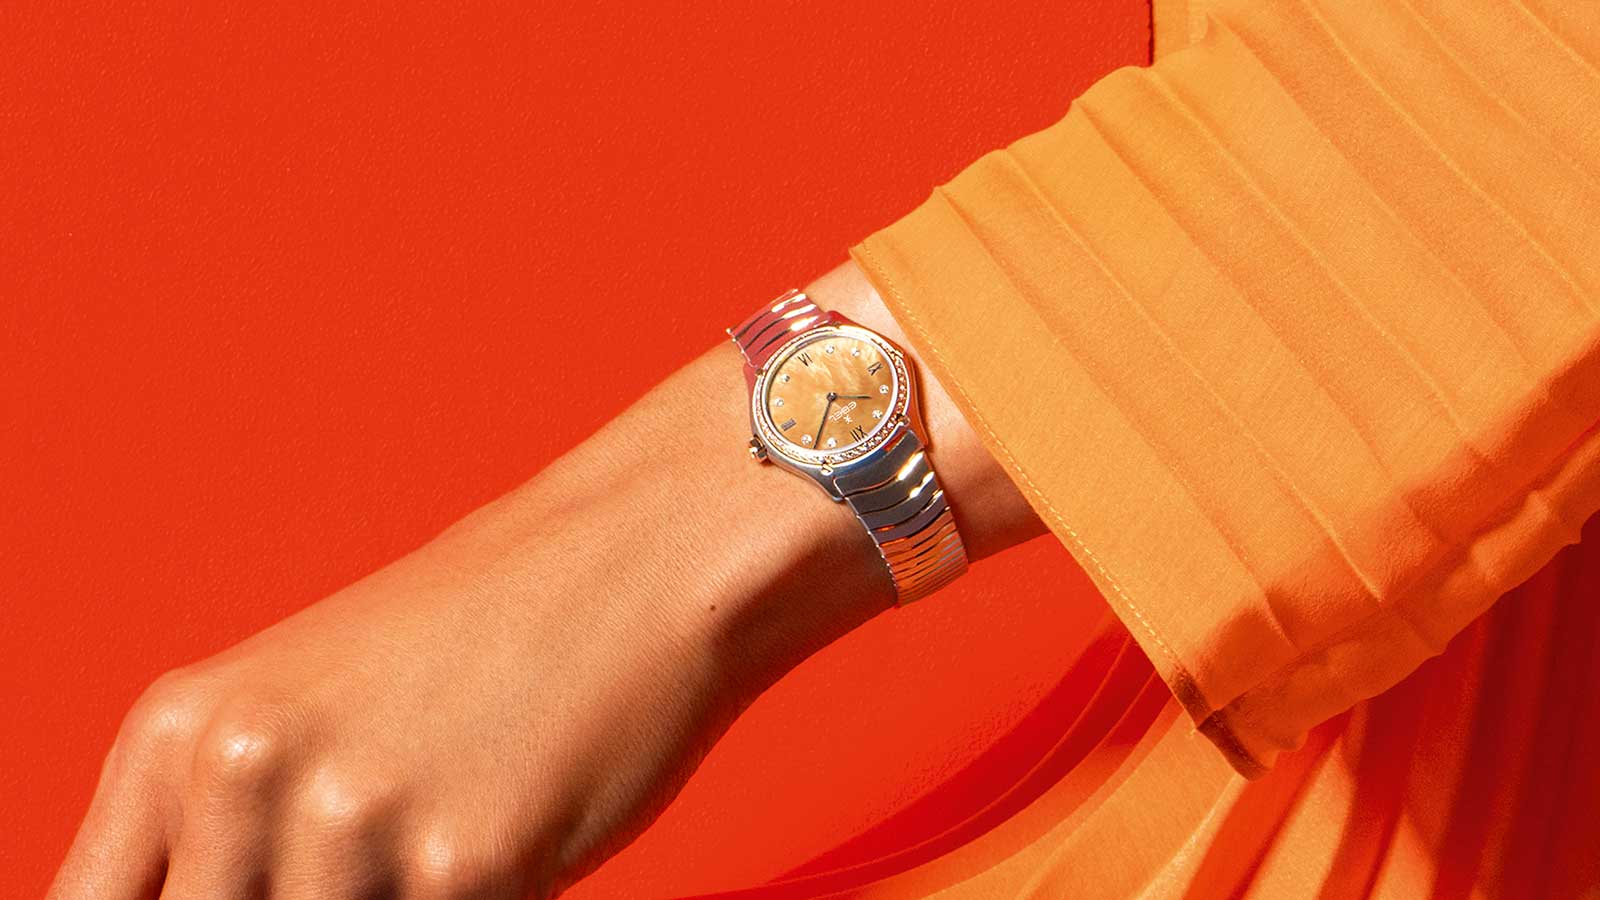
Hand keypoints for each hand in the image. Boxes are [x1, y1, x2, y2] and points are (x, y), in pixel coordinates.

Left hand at [49, 261, 1044, 897]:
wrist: (644, 554)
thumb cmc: (502, 626)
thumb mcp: (319, 715)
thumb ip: (238, 834)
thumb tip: (223, 899)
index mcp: (186, 732)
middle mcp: (244, 771)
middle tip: (377, 876)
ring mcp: (349, 818)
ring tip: (444, 848)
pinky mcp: (464, 864)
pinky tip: (510, 844)